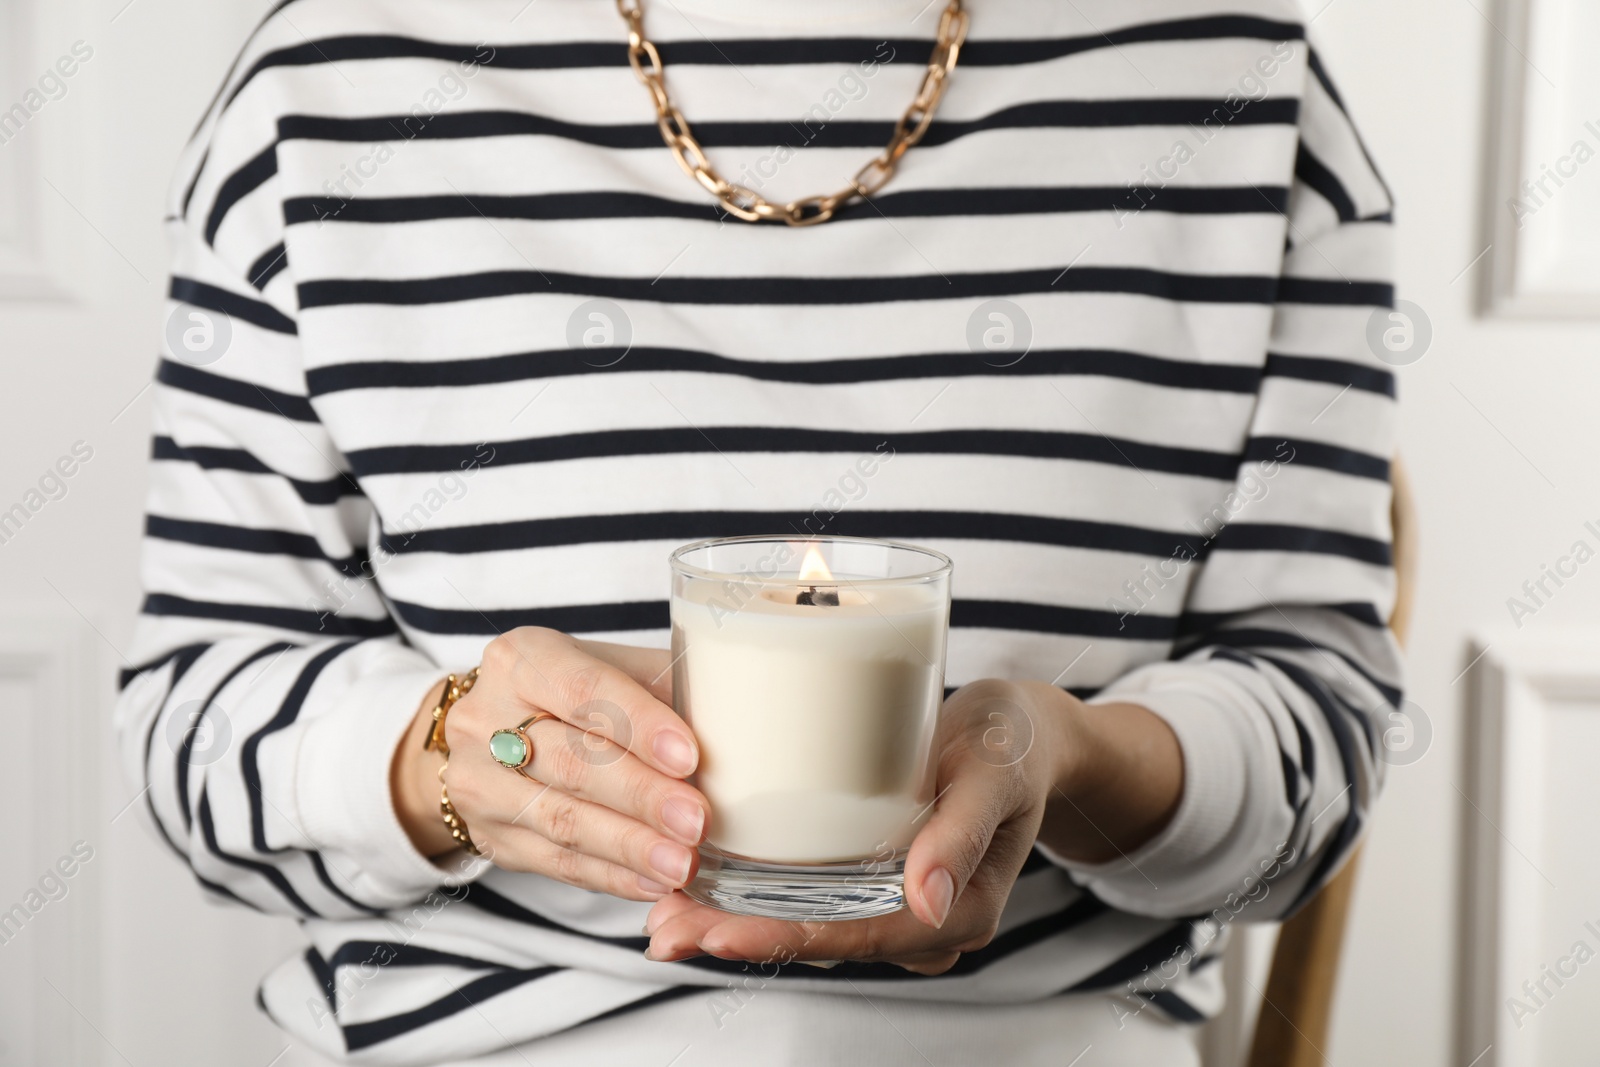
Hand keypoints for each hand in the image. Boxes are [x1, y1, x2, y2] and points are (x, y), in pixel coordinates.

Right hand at [392, 628, 708, 900]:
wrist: (485, 735)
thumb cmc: (569, 696)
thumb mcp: (606, 669)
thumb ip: (660, 686)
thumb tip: (735, 719)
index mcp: (523, 660)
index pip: (585, 689)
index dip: (639, 724)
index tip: (690, 756)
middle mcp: (486, 717)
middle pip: (571, 761)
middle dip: (641, 795)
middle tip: (697, 820)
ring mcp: (478, 782)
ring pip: (561, 820)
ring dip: (630, 846)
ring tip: (683, 863)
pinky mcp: (490, 837)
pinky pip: (557, 863)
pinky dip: (612, 876)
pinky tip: (654, 883)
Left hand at [641, 679, 1182, 972]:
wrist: (1024, 733)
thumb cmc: (1015, 744)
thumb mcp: (996, 773)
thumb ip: (963, 833)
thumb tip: (925, 902)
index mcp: (956, 910)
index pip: (858, 934)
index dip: (785, 937)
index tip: (717, 930)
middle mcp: (918, 919)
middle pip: (820, 938)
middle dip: (738, 936)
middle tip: (663, 928)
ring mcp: (891, 901)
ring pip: (805, 922)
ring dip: (734, 921)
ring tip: (661, 913)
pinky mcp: (869, 876)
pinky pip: (808, 894)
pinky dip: (753, 893)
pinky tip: (699, 881)